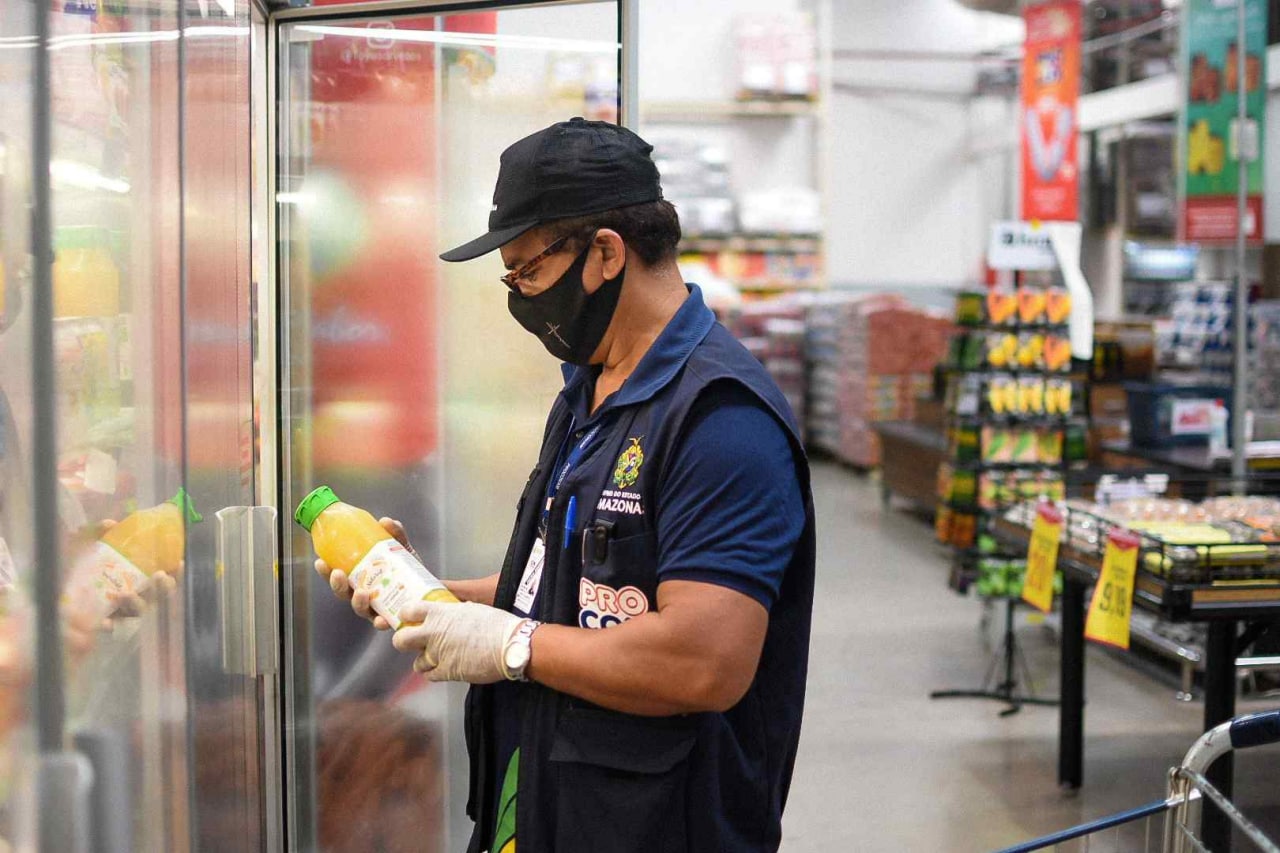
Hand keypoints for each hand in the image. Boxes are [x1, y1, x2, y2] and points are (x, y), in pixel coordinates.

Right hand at [314, 517, 415, 631]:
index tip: (320, 561)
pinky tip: (381, 620)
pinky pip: (384, 623)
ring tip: (361, 593)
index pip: (338, 575)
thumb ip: (395, 536)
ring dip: (358, 602)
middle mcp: (364, 596)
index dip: (326, 571)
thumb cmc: (409, 570)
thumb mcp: (402, 550)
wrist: (431, 589)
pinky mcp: (391, 619)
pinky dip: (381, 622)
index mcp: (360, 578)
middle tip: (338, 574)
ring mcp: (376, 610)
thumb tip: (385, 521)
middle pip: (343, 593)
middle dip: (337, 585)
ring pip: (360, 609)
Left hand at [391, 600, 526, 683]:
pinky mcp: (447, 672)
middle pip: (401, 640)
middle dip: (403, 641)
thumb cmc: (496, 625)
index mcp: (440, 613)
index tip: (408, 618)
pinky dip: (435, 672)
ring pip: (417, 662)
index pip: (408, 610)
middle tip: (411, 643)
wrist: (510, 645)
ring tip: (436, 658)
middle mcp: (434, 633)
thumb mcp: (472, 609)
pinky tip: (445, 668)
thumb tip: (451, 614)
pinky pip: (430, 675)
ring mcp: (438, 654)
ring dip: (424, 661)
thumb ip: (454, 612)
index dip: (406, 615)